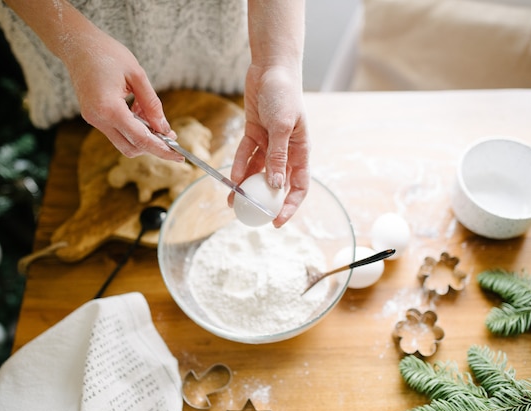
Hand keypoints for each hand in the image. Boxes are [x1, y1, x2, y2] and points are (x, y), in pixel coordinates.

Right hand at [62, 27, 182, 161]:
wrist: (78, 44)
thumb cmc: (108, 54)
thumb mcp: (138, 76)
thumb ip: (152, 104)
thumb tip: (164, 129)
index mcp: (109, 108)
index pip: (140, 139)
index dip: (162, 149)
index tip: (179, 156)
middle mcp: (98, 118)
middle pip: (131, 148)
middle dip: (152, 146)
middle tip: (171, 136)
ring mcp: (93, 119)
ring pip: (123, 142)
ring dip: (142, 135)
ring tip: (151, 114)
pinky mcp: (93, 117)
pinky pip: (116, 131)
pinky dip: (132, 127)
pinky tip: (139, 111)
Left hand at [230, 63, 309, 226]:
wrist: (271, 68)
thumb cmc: (284, 94)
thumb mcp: (282, 127)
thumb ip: (279, 156)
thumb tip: (276, 186)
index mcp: (301, 151)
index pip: (299, 186)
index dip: (290, 206)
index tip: (277, 221)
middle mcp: (286, 150)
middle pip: (276, 183)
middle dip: (264, 201)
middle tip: (250, 215)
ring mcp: (269, 143)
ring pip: (257, 171)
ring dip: (246, 186)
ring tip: (232, 202)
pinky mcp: (254, 134)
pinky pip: (245, 156)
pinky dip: (238, 167)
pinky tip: (230, 180)